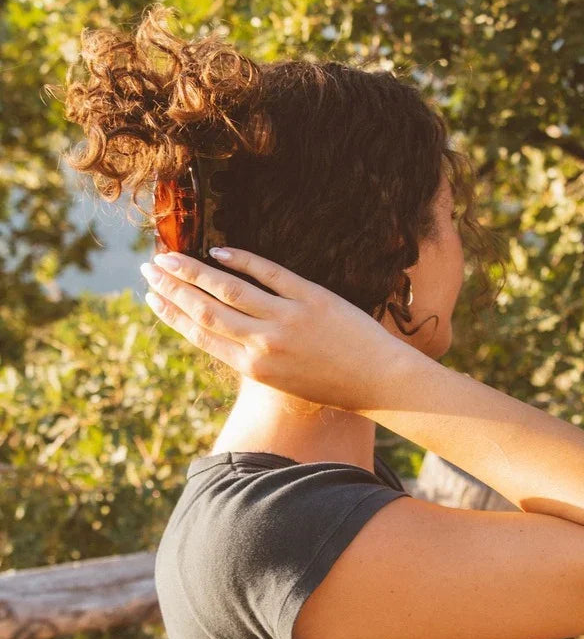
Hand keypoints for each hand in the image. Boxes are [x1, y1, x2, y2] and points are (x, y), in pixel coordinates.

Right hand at [140, 247, 400, 411]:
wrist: (382, 382)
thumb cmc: (334, 387)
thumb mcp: (285, 382)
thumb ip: (256, 359)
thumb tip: (229, 335)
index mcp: (253, 369)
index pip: (200, 334)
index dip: (171, 314)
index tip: (150, 297)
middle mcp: (262, 344)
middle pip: (204, 309)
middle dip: (171, 287)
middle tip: (147, 267)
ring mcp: (286, 320)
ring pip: (227, 289)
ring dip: (193, 270)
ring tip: (169, 256)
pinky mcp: (311, 298)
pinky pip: (269, 273)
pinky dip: (242, 260)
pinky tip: (220, 251)